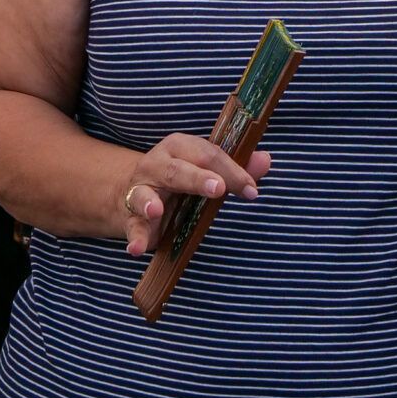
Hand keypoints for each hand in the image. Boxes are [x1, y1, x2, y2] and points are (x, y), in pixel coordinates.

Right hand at [119, 134, 270, 258]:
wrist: (133, 193)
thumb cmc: (180, 179)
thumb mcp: (205, 170)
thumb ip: (235, 167)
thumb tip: (265, 160)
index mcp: (180, 147)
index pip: (208, 154)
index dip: (231, 171)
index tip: (251, 189)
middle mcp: (157, 164)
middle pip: (177, 170)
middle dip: (196, 178)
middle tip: (217, 188)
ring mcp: (140, 190)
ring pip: (143, 194)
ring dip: (149, 202)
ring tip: (156, 210)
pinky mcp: (131, 216)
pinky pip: (133, 227)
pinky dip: (135, 237)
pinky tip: (136, 249)